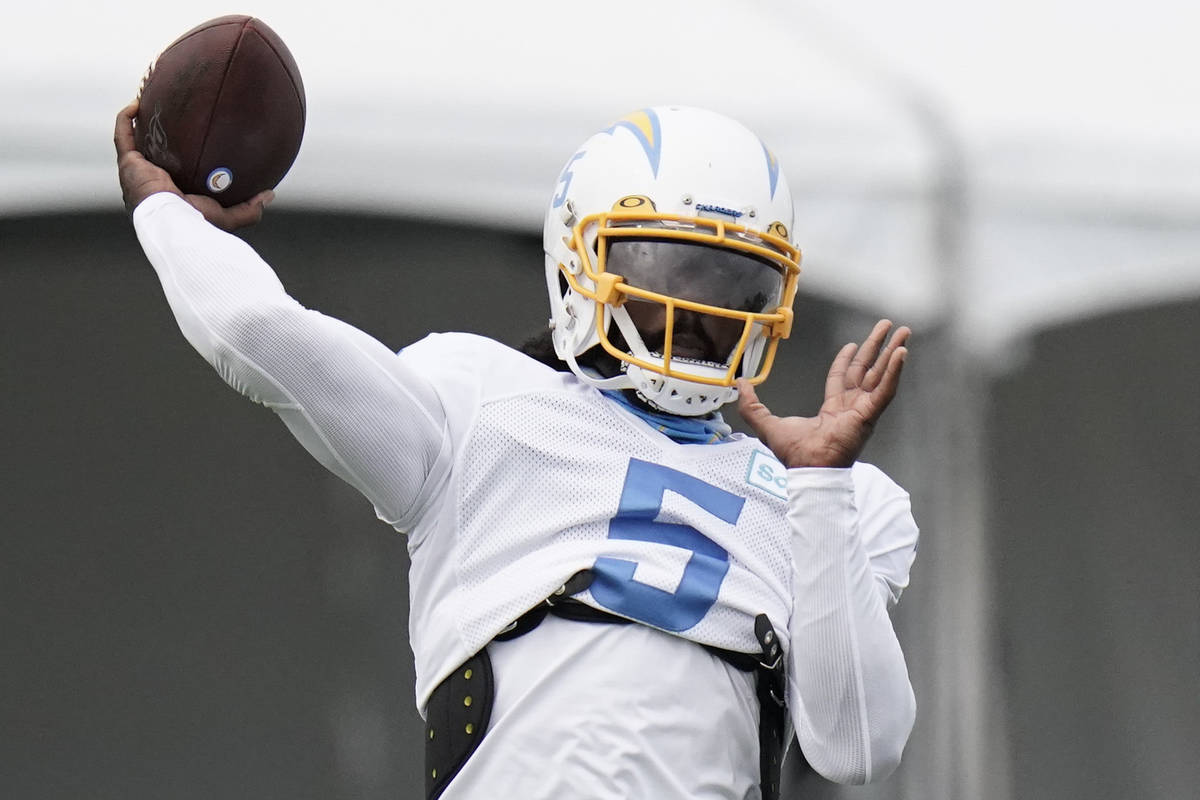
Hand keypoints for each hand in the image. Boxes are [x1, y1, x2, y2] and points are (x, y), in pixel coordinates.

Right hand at [114, 100, 272, 230]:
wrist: (173, 220)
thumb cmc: (198, 221)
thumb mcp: (228, 216)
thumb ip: (249, 208)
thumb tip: (270, 194)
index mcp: (170, 194)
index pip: (173, 174)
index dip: (178, 159)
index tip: (192, 142)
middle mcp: (150, 182)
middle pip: (151, 155)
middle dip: (156, 137)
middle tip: (169, 118)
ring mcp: (136, 172)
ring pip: (133, 141)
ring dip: (138, 123)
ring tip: (149, 104)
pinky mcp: (128, 162)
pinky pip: (122, 134)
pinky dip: (127, 118)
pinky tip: (138, 103)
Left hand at [737, 320, 909, 468]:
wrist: (810, 466)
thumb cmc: (794, 453)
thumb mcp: (766, 424)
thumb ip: (752, 404)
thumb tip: (740, 384)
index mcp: (832, 409)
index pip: (842, 378)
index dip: (847, 360)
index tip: (853, 345)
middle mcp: (851, 406)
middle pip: (866, 370)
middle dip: (876, 348)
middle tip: (887, 328)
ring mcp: (863, 409)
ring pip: (880, 374)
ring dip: (892, 352)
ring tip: (903, 333)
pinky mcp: (870, 413)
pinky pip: (885, 388)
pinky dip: (894, 371)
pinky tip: (901, 353)